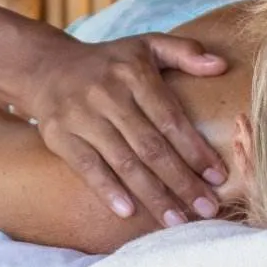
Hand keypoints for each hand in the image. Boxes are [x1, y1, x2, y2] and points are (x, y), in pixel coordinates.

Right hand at [17, 30, 229, 222]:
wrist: (46, 67)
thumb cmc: (110, 63)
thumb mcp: (146, 46)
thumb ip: (185, 52)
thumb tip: (221, 65)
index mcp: (133, 73)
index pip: (171, 119)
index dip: (196, 150)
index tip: (218, 177)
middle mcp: (107, 94)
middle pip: (151, 147)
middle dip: (182, 181)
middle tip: (207, 209)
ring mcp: (80, 116)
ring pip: (123, 162)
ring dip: (153, 195)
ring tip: (177, 221)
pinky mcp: (58, 135)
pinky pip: (87, 167)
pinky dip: (108, 190)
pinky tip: (129, 212)